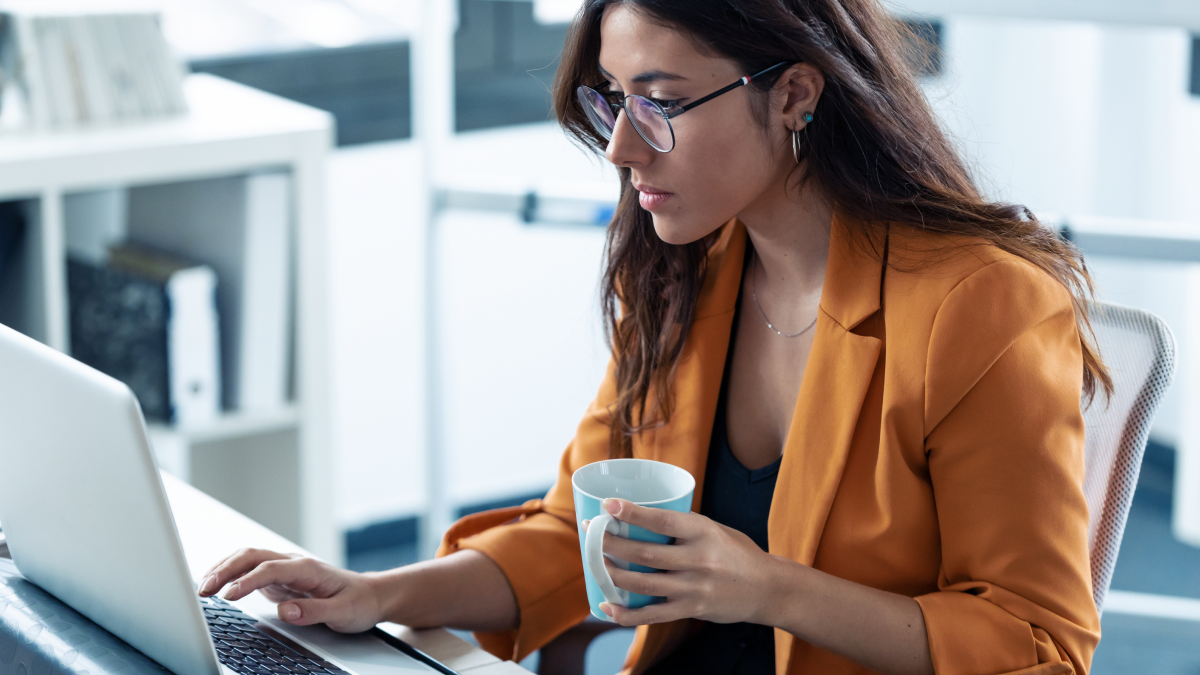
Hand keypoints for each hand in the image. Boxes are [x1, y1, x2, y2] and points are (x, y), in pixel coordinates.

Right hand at [199, 548, 383, 632]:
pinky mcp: (279, 579)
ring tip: (202, 588)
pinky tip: (215, 585)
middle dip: (226, 569)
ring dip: (223, 569)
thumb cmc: (358, 602)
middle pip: (253, 556)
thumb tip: (285, 611)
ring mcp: (285, 569)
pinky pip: (249, 571)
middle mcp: (294, 563)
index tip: (229, 595)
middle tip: (203, 589)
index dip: (248, 580)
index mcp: (308, 568)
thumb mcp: (343, 612)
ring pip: (248, 559)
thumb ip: (314, 611)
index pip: (271, 568)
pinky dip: (229, 574)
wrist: (369, 595)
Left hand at [590, 498, 781, 626]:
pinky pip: (652, 614)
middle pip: (644, 553)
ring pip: (643, 583)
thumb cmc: (736, 553)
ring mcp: (694, 587)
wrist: (767, 588)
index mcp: (704, 532)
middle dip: (610, 543)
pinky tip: (607, 606)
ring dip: (612, 573)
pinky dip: (626, 614)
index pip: (663, 521)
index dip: (633, 513)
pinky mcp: (691, 609)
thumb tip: (640, 518)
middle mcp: (699, 559)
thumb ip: (683, 527)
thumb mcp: (715, 529)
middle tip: (590, 532)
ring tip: (594, 562)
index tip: (608, 505)